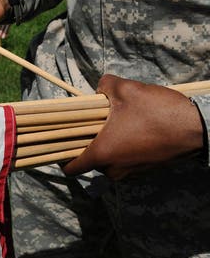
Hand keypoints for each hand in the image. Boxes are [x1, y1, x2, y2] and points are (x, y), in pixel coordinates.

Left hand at [62, 74, 204, 179]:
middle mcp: (113, 169)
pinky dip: (122, 147)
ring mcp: (130, 172)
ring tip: (115, 122)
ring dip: (107, 143)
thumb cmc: (159, 111)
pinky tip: (132, 128)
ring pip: (107, 160)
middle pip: (88, 160)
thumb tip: (99, 87)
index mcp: (102, 154)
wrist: (199, 128)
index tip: (60, 139)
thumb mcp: (126, 89)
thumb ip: (104, 85)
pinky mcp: (144, 170)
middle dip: (86, 142)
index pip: (70, 167)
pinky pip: (124, 160)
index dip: (61, 153)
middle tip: (91, 122)